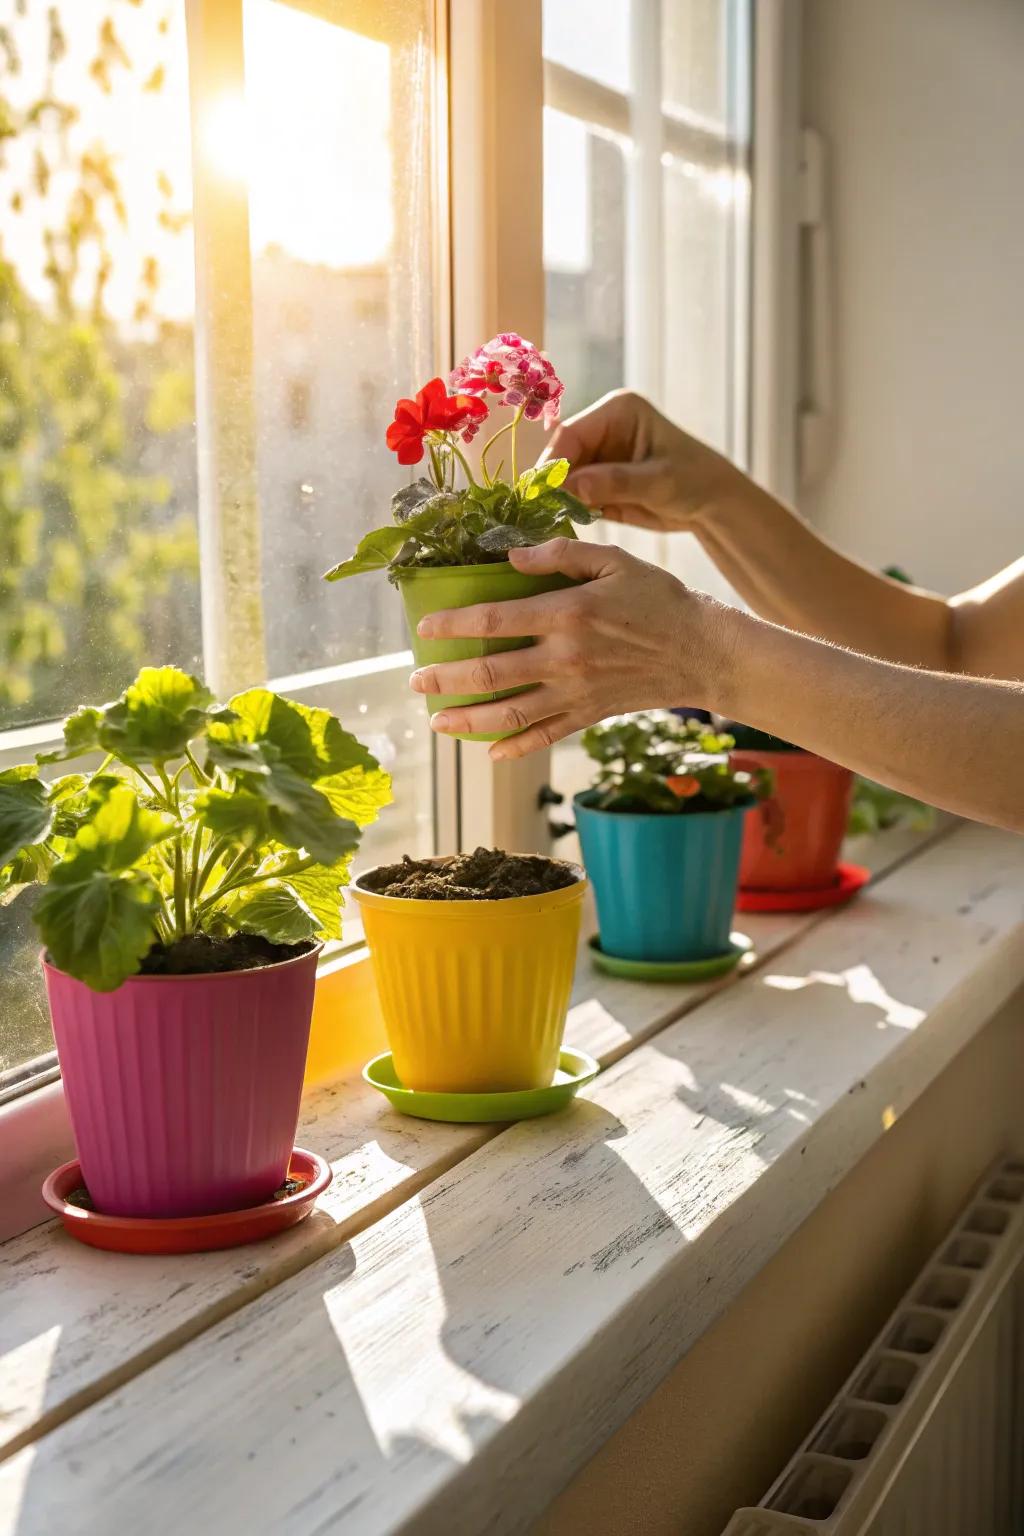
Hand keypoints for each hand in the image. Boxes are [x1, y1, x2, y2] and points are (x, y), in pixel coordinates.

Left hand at [409, 538, 725, 759]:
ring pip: (510, 713)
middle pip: (491, 673)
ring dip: (468, 720)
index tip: (423, 628)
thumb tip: (510, 557)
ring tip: (437, 721)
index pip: (494, 620)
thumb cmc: (659, 599)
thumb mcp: (614, 560)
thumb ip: (560, 556)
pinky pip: (544, 736)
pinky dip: (515, 748)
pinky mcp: (588, 715)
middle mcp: (565, 659)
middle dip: (446, 679)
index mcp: (567, 614)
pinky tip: (490, 753)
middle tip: (416, 682)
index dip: (452, 624)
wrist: (702, 652)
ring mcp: (575, 693)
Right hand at [542, 389, 743, 533]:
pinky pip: (572, 494)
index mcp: (617, 411)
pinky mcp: (598, 480)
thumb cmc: (694, 481)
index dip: (553, 462)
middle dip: (551, 483)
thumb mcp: (659, 482)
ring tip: (544, 521)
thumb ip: (616, 482)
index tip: (541, 492)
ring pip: (562, 476)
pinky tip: (560, 523)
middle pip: (562, 454)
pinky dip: (566, 509)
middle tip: (537, 512)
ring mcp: (598, 455)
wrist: (712, 504)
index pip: (572, 433)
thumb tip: (572, 486)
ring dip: (555, 498)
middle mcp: (602, 428)